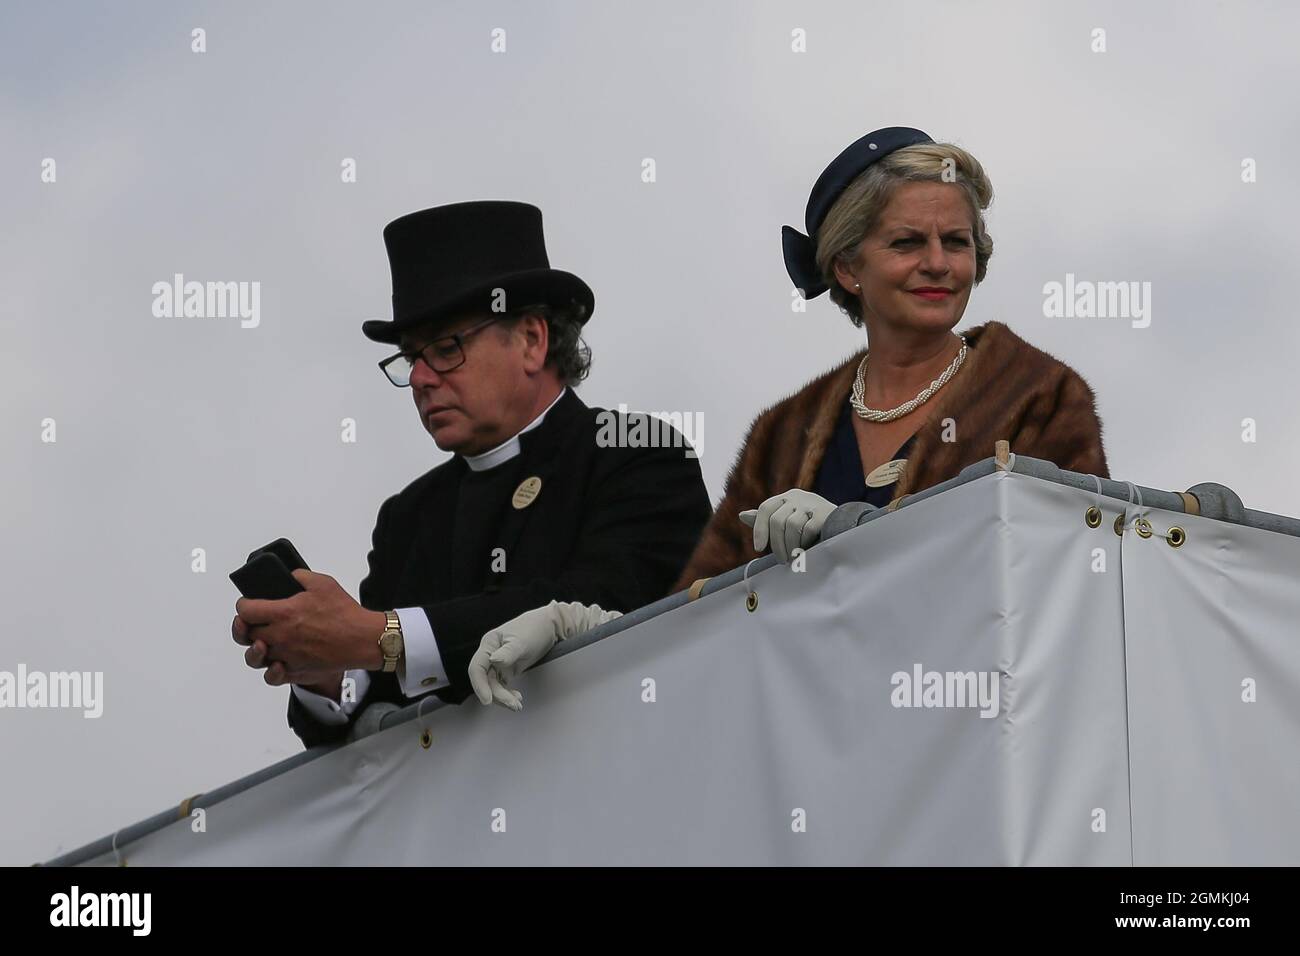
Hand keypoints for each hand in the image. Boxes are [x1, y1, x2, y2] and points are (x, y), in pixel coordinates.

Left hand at [232, 570, 385, 684]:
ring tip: (262, 641)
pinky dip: (269, 669)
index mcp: (283, 613)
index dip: (244, 605)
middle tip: (257, 620)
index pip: (245, 611)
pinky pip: (271, 676)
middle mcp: (280, 636)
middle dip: (248, 625)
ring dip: (255, 646)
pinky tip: (275, 660)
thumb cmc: (345, 613)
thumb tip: (287, 576)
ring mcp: (286, 656)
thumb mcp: (323, 583)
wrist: (363, 639)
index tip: (249, 604)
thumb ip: (299, 576)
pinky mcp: (296, 671)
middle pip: (247, 633)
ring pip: (254, 656)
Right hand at [467, 601, 621, 711]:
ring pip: (494, 685)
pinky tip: (517, 697)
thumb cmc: (534, 628)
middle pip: (486, 680)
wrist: (549, 627)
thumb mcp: (521, 641)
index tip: (487, 700)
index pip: (476, 668)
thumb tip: (493, 661)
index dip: (479, 685)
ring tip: (517, 704)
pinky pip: (503, 685)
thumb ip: (507, 653)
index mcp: (489, 644)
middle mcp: (491, 654)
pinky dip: (508, 693)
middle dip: (497, 694)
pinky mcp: (508, 669)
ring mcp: (499, 663)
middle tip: (512, 704)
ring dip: (503, 697)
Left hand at [739, 488, 836, 562]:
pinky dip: (805, 543)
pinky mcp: (824, 512)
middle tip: (781, 560)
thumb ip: (767, 519)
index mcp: (787, 497)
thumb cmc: (811, 525)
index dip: (759, 529)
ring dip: (791, 546)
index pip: (765, 508)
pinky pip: (807, 529)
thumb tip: (742, 515)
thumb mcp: (788, 519)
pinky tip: (807, 549)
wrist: (845, 524)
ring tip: (794, 557)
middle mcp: (797, 496)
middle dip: (776, 544)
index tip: (759, 549)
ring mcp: (812, 502)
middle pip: (777, 520)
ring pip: (791, 526)